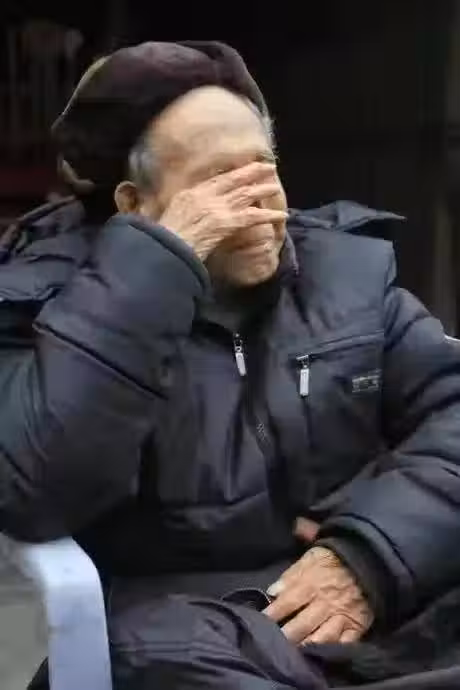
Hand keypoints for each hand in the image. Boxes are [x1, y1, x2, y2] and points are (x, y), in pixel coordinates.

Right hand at [156, 162, 286, 259]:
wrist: (165, 251)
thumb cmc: (164, 241)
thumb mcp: (169, 220)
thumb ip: (183, 214)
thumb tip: (191, 217)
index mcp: (189, 194)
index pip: (214, 180)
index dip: (232, 174)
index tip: (243, 169)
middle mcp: (204, 196)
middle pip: (232, 180)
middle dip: (251, 172)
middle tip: (266, 167)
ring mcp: (216, 208)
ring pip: (245, 194)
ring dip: (262, 189)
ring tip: (275, 186)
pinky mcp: (227, 222)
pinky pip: (252, 217)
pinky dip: (268, 215)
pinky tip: (280, 215)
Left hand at [264, 547, 373, 644]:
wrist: (369, 560)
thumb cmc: (335, 559)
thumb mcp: (311, 557)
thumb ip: (291, 574)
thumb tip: (272, 591)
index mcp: (311, 584)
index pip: (287, 602)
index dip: (272, 614)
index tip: (260, 622)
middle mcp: (325, 603)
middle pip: (301, 625)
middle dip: (286, 636)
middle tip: (272, 645)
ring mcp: (341, 616)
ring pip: (321, 638)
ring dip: (305, 647)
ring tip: (293, 655)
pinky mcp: (357, 625)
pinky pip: (344, 643)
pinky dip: (332, 651)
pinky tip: (320, 656)